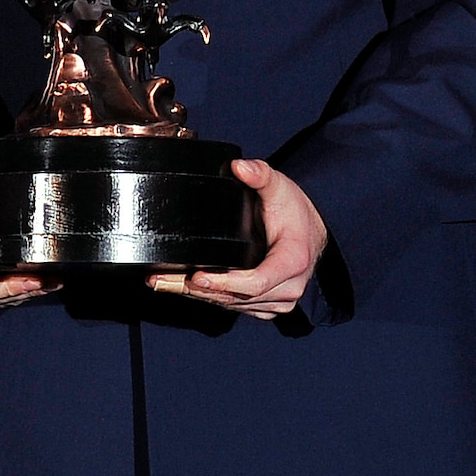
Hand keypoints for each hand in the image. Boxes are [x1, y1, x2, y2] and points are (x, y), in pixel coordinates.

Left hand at [146, 159, 325, 317]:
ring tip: (165, 284)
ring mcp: (278, 301)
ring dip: (199, 296)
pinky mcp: (266, 306)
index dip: (224, 283)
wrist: (310, 232)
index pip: (256, 282)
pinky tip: (185, 288)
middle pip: (238, 298)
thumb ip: (261, 174)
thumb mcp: (280, 187)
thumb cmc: (294, 211)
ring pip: (233, 306)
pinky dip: (210, 298)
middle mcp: (288, 288)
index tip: (197, 276)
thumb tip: (240, 167)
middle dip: (200, 290)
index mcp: (293, 261)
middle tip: (164, 281)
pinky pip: (236, 308)